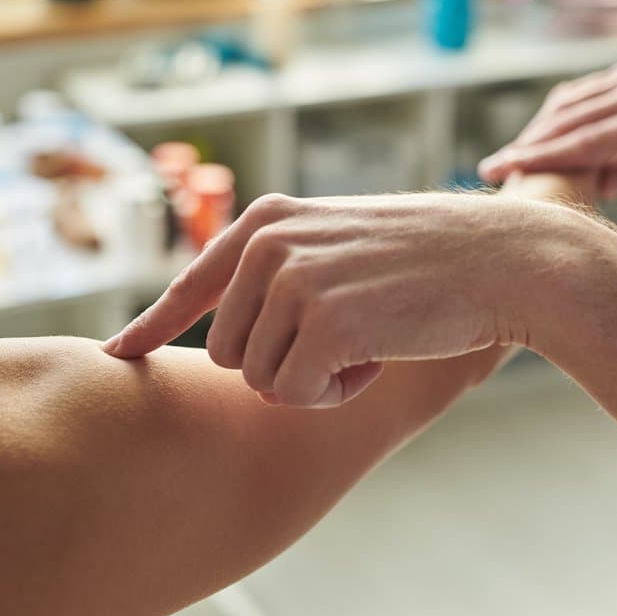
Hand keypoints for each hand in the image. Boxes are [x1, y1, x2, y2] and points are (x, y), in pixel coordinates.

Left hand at [102, 179, 587, 407]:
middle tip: (343, 335)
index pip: (190, 284)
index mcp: (264, 220)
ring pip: (256, 378)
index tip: (117, 355)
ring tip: (365, 336)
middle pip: (225, 350)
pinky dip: (333, 394)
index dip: (150, 325)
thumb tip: (223, 333)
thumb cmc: (425, 259)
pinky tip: (376, 355)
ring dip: (309, 378)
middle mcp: (265, 243)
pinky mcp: (322, 321)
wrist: (499, 258)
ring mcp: (291, 279)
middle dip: (278, 361)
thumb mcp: (334, 242)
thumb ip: (277, 270)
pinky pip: (293, 395)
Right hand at [478, 18, 616, 198]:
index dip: (545, 157)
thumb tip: (603, 186)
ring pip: (569, 105)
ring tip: (508, 157)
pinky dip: (556, 115)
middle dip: (526, 147)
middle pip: (568, 122)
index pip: (590, 141)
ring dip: (535, 131)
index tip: (508, 170)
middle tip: (488, 171)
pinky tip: (540, 133)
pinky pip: (581, 94)